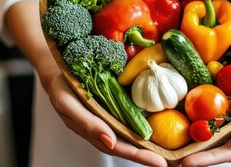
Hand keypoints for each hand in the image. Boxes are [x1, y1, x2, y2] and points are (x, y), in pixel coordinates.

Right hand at [45, 71, 168, 166]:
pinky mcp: (115, 108)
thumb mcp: (67, 103)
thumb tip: (110, 141)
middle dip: (149, 155)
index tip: (159, 162)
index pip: (119, 147)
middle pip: (129, 146)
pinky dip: (144, 128)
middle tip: (171, 162)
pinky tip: (159, 131)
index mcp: (92, 131)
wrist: (59, 72)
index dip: (139, 155)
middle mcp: (103, 129)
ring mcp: (110, 120)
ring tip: (170, 153)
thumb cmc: (61, 88)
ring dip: (149, 145)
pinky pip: (130, 120)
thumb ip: (86, 123)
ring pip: (131, 136)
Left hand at [180, 67, 230, 165]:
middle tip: (175, 161)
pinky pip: (213, 121)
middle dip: (198, 157)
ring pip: (214, 138)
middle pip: (219, 149)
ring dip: (196, 145)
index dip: (210, 158)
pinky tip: (184, 127)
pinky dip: (199, 127)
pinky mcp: (230, 111)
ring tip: (175, 152)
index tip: (189, 162)